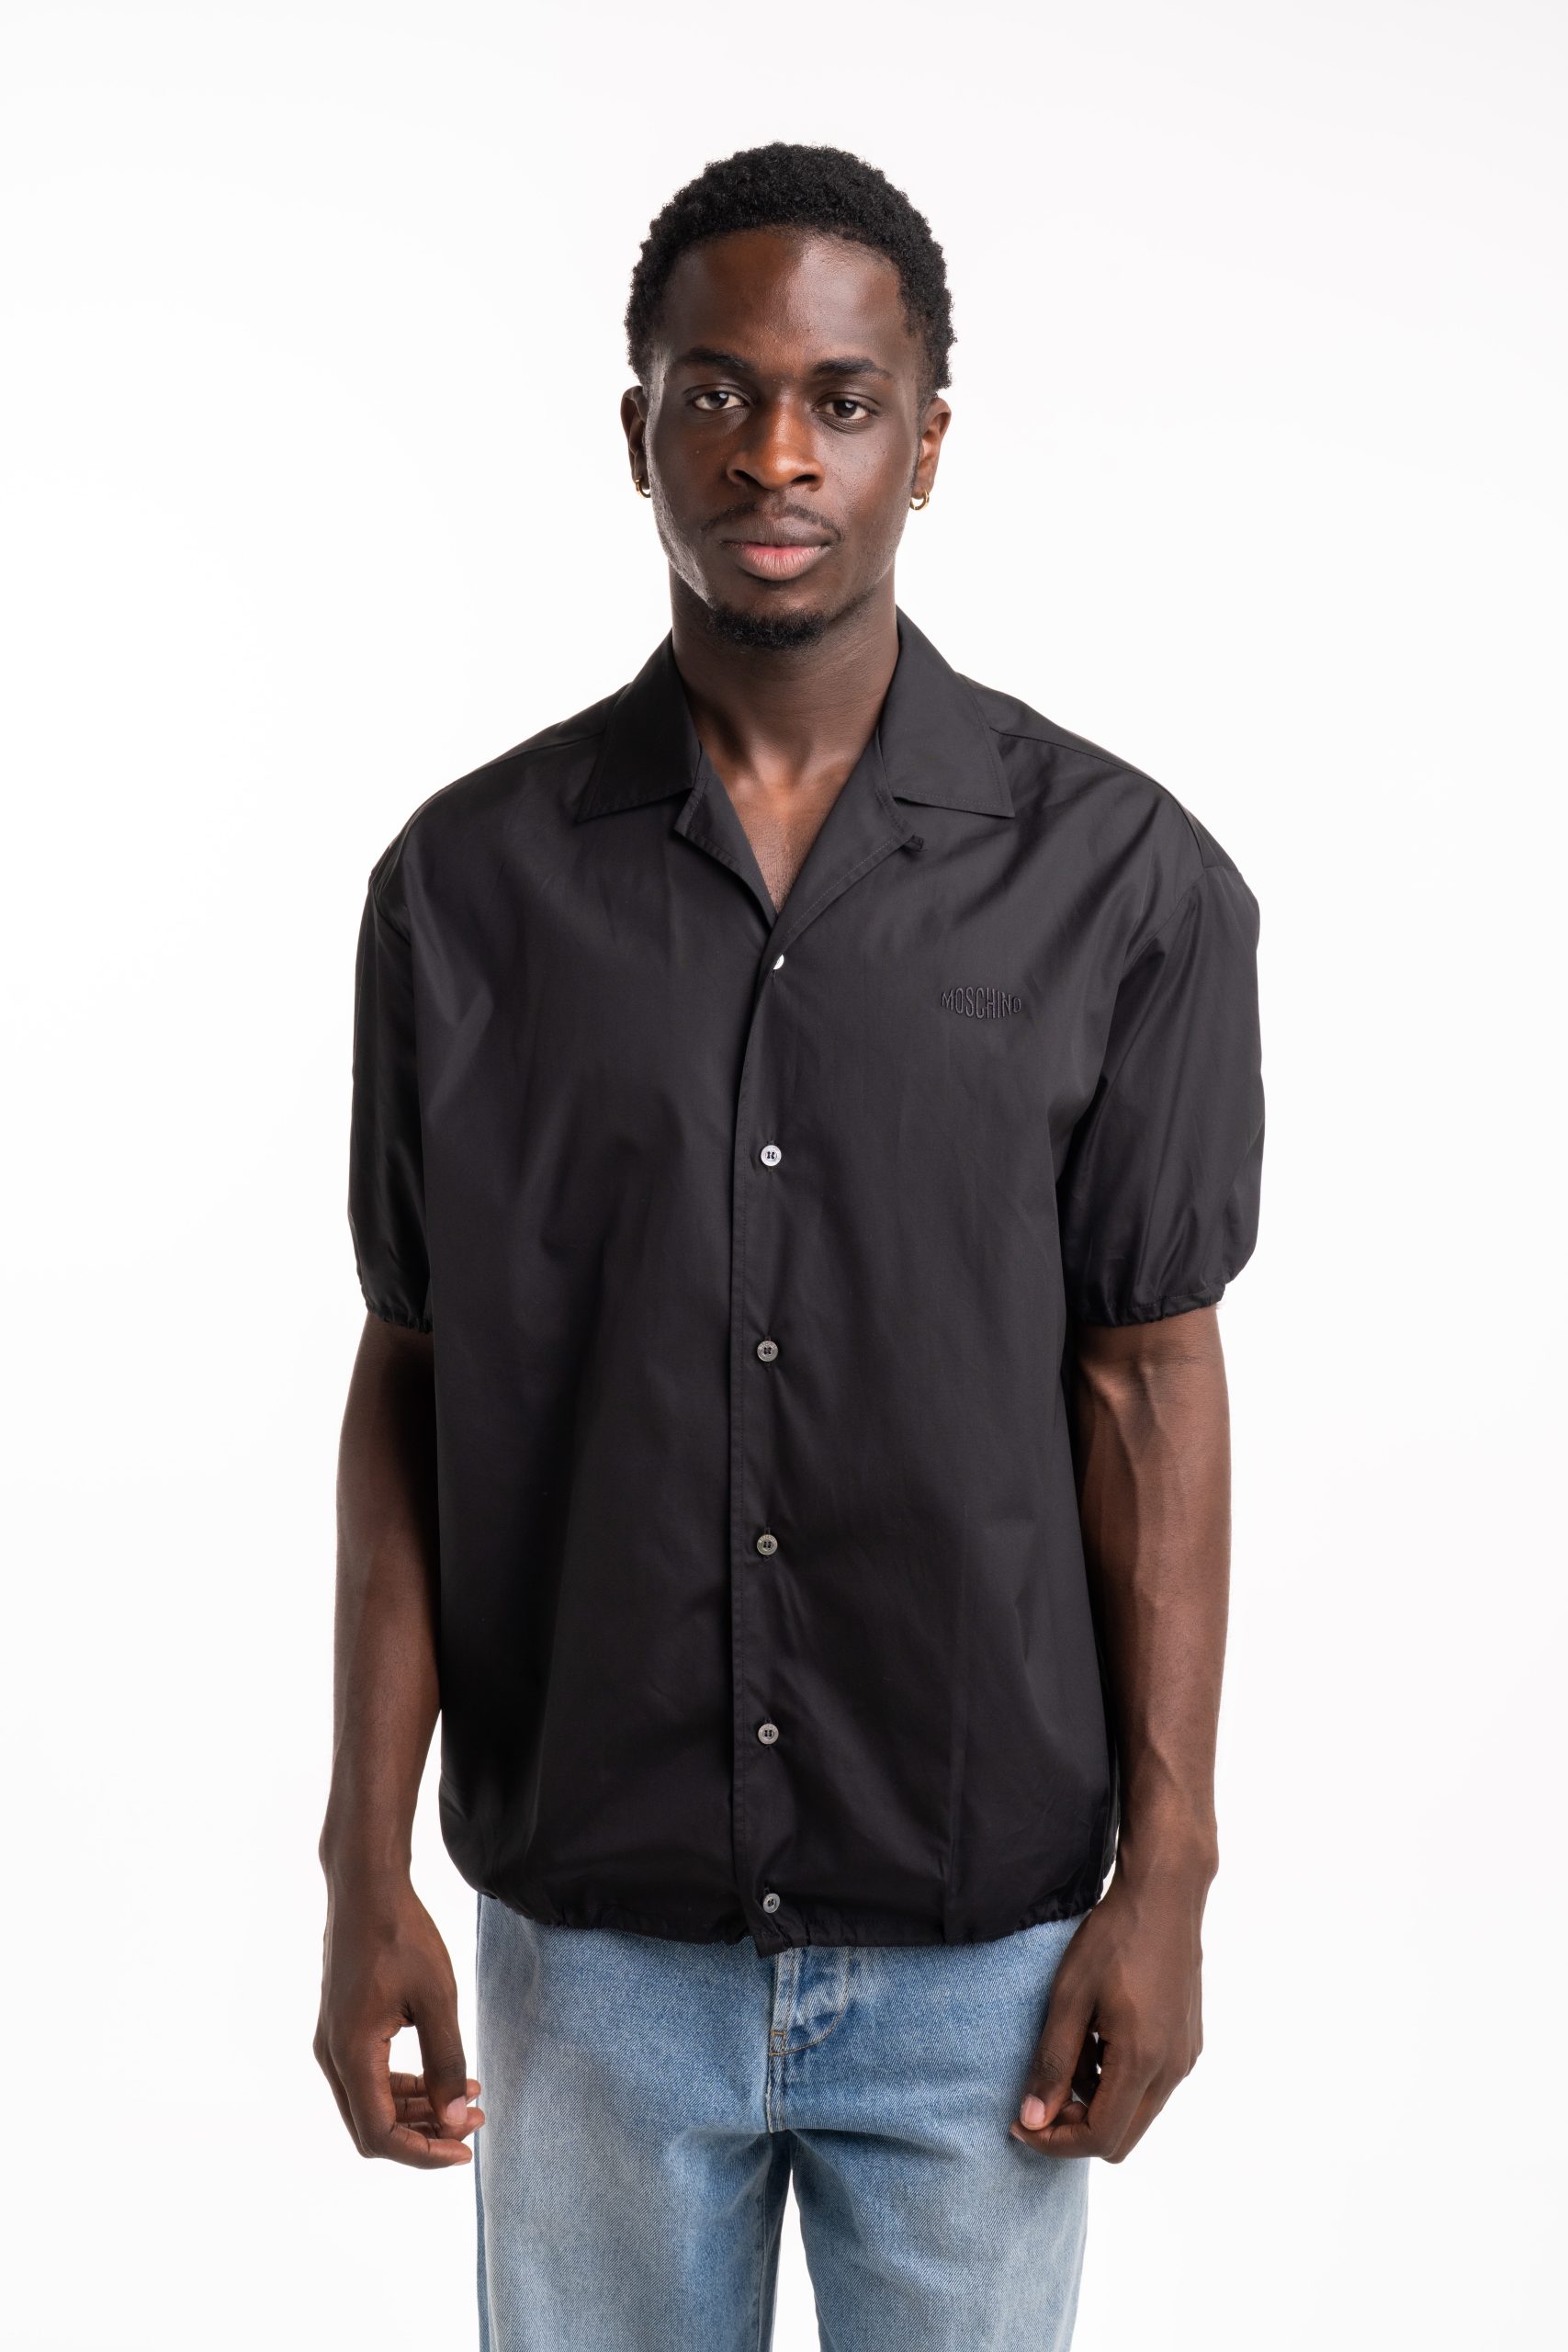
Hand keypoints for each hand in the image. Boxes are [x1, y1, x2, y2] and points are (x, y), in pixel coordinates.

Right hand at [315, 1876, 484, 2167]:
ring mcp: (333, 2042)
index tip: (466, 2149)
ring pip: (371, 2103)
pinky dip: (404, 2086)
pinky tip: (443, 2075)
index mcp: (351, 2054)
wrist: (366, 1888)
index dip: (423, 2153)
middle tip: (474, 2120)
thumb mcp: (436, 1998)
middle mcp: (333, 2057)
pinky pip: (369, 2077)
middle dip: (424, 2134)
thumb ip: (446, 2062)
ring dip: (417, 2110)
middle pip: (372, 2127)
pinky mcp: (342, 2028)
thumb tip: (455, 2120)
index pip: (379, 2134)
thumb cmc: (402, 1936)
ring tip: (468, 2096)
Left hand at [1010, 1862, 1206, 2162]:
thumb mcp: (1069, 1999)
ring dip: (1097, 2103)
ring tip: (1070, 2052)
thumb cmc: (1113, 1940)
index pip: (1099, 2138)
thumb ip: (1052, 2064)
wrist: (1165, 1896)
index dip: (1055, 2142)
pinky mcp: (1188, 2044)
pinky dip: (1119, 2082)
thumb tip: (1032, 2120)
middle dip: (1076, 2129)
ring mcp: (1185, 2058)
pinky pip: (1151, 2087)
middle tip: (1041, 2095)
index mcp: (1143, 2061)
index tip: (1021, 2124)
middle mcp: (1173, 2070)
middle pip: (1122, 2140)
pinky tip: (1098, 2038)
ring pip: (1137, 2114)